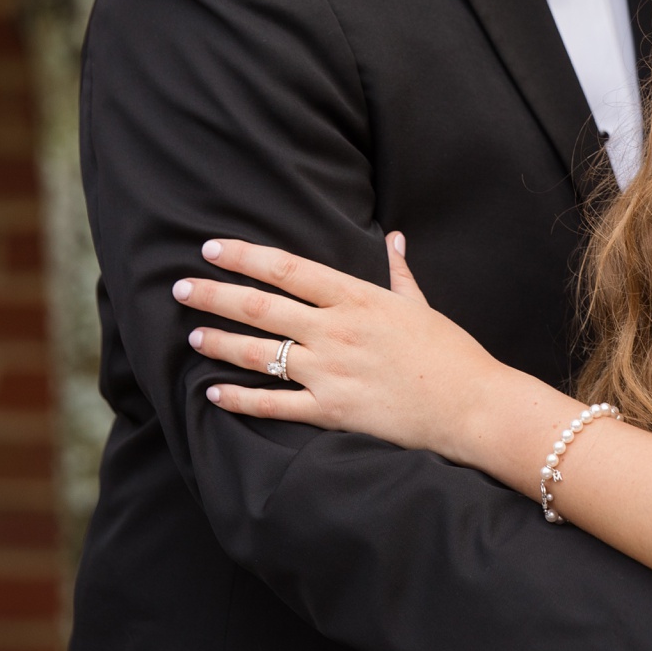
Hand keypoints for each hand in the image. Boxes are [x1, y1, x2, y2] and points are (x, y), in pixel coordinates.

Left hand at [180, 234, 509, 462]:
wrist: (472, 406)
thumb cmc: (450, 354)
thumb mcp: (421, 305)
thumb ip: (398, 273)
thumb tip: (391, 238)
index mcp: (358, 297)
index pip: (288, 268)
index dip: (244, 256)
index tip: (211, 249)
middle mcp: (337, 331)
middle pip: (260, 307)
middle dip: (214, 295)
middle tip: (180, 288)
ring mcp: (331, 372)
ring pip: (260, 353)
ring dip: (220, 343)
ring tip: (193, 336)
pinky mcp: (332, 412)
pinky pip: (274, 405)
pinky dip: (239, 399)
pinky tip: (213, 392)